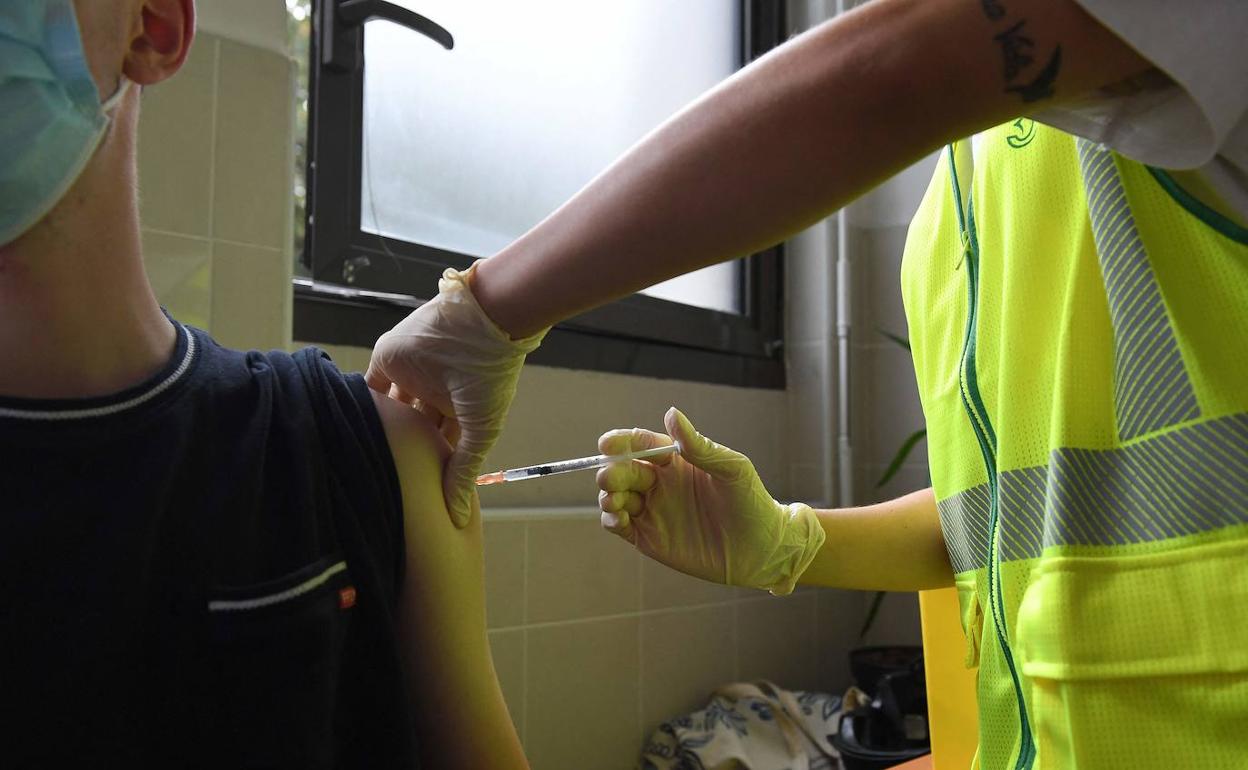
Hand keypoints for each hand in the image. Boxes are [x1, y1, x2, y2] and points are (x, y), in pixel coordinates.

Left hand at [366, 264, 545, 527]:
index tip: (410, 494)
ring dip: (375, 429)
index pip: (434, 444)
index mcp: (455, 409)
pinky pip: (366, 386)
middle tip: (377, 483)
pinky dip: (359, 405)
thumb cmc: (490, 378)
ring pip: (385, 410)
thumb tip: (457, 516)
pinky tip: (346, 430)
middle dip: (397, 451)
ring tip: (356, 461)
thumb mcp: (481, 430)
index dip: (424, 466)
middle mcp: (429, 392)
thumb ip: (463, 470)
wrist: (483, 324)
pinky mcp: (387, 357)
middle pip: (406, 429)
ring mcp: (407, 374)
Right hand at [597, 407, 824, 594]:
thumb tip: (671, 414)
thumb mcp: (731, 468)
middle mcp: (660, 482)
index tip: (607, 444)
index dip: (622, 442)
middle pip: (623, 469)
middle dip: (611, 471)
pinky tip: (617, 518)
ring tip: (615, 500)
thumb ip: (699, 446)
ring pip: (615, 496)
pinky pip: (619, 524)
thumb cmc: (751, 503)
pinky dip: (610, 519)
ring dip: (607, 495)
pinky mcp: (649, 537)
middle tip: (610, 478)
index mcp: (677, 460)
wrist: (762, 550)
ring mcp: (653, 509)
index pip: (641, 444)